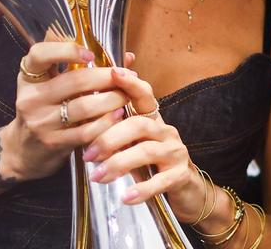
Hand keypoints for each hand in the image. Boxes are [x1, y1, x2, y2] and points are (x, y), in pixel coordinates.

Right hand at [2, 41, 127, 181]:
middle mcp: (31, 97)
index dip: (67, 50)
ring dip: (112, 99)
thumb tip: (127, 56)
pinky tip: (119, 116)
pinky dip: (107, 122)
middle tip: (127, 76)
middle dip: (107, 77)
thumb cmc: (46, 108)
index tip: (91, 54)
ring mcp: (40, 121)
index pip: (40, 54)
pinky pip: (86, 131)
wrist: (24, 149)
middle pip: (75, 80)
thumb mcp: (50, 83)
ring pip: (84, 107)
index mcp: (29, 76)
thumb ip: (81, 65)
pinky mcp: (52, 142)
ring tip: (127, 96)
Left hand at [84, 53, 204, 218]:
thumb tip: (83, 119)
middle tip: (88, 154)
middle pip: (138, 124)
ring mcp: (175, 152)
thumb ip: (116, 131)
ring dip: (119, 163)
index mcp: (152, 120)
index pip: (143, 95)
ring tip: (98, 176)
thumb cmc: (154, 165)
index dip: (130, 83)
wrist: (187, 191)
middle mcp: (165, 131)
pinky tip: (126, 197)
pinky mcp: (181, 175)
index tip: (112, 73)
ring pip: (146, 151)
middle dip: (110, 138)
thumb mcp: (135, 145)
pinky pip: (160, 181)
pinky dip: (141, 189)